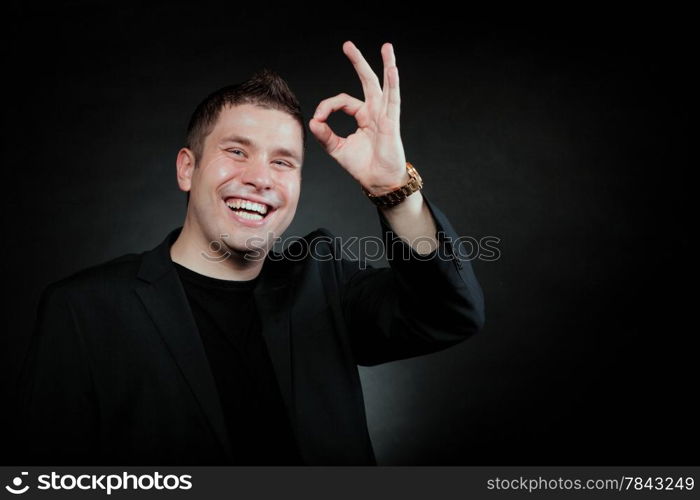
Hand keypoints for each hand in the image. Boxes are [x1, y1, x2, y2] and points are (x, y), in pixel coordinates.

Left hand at [309, 41, 408, 194]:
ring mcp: (384, 115)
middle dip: (358, 62)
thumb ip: (325, 135)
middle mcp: (374, 112)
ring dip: (385, 64)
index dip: (328, 106)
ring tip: (387, 47)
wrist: (378, 181)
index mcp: (362, 116)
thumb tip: (313, 121)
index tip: (319, 118)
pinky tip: (392, 69)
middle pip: (366, 81)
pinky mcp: (391, 122)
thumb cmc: (362, 166)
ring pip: (384, 85)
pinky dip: (393, 84)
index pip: (343, 101)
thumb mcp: (337, 148)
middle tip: (347, 45)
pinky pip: (393, 100)